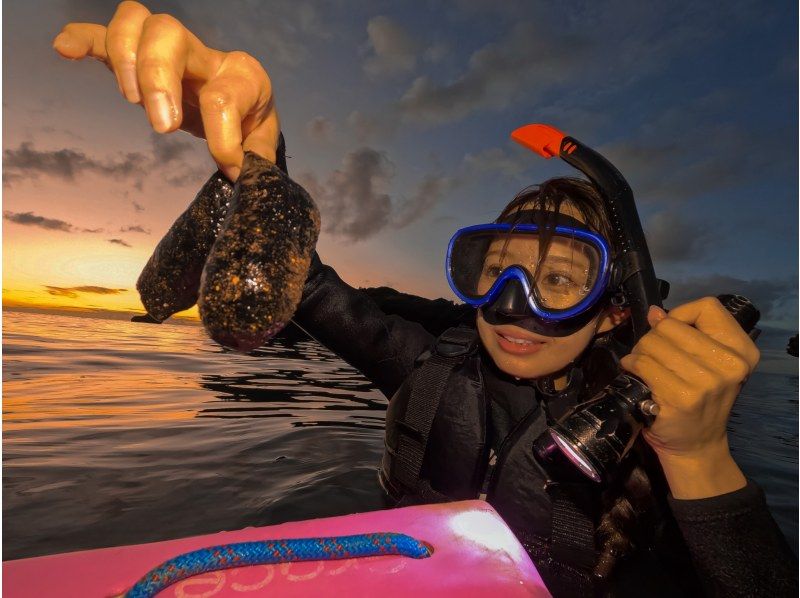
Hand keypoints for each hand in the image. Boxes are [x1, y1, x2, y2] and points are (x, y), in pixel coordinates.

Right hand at [53, 0, 278, 180]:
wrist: (241, 105)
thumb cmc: (248, 123)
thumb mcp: (262, 142)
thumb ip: (255, 157)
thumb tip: (237, 171)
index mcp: (242, 75)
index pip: (225, 95)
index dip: (224, 139)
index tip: (228, 166)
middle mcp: (204, 53)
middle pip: (170, 34)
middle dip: (157, 79)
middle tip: (163, 127)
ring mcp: (169, 50)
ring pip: (138, 21)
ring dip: (126, 59)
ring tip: (131, 100)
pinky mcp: (139, 56)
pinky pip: (104, 34)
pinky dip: (83, 38)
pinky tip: (65, 49)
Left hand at [620, 297, 759, 497]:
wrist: (697, 444)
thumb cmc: (700, 399)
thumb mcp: (706, 363)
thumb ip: (686, 334)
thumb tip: (655, 312)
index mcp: (742, 351)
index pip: (708, 307)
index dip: (681, 313)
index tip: (672, 330)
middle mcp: (730, 364)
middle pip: (671, 325)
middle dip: (653, 336)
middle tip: (651, 352)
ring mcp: (706, 382)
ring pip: (653, 343)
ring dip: (639, 352)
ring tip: (642, 363)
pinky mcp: (681, 397)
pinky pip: (644, 364)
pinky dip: (632, 364)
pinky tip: (635, 372)